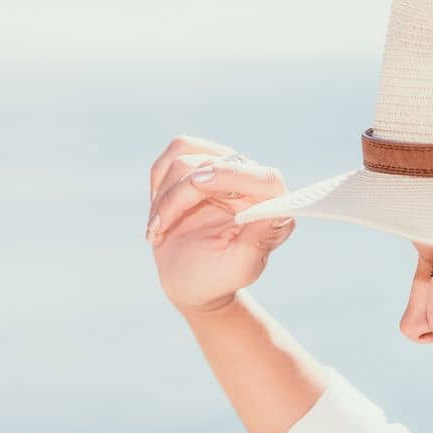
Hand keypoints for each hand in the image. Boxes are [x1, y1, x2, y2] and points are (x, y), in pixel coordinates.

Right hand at [144, 136, 294, 316]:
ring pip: (187, 157)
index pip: (263, 178)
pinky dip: (160, 183)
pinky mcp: (201, 163)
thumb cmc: (217, 278)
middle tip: (158, 228)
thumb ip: (258, 239)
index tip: (196, 183)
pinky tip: (159, 211)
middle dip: (181, 195)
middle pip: (216, 163)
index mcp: (272, 207)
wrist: (190, 279)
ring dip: (166, 196)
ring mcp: (225, 170)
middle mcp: (252, 182)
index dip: (231, 174)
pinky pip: (174, 153)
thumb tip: (274, 212)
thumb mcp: (239, 266)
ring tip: (158, 227)